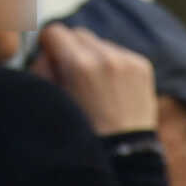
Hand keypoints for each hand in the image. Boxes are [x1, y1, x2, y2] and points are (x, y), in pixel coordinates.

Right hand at [34, 23, 157, 135]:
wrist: (125, 154)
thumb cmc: (85, 133)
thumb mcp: (53, 99)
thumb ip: (43, 67)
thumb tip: (46, 49)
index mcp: (79, 65)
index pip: (54, 31)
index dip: (50, 47)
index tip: (53, 60)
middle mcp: (106, 58)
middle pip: (78, 33)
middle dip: (72, 50)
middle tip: (74, 75)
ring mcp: (128, 61)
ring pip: (99, 43)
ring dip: (94, 56)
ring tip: (95, 86)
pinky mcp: (143, 66)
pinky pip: (120, 53)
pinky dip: (113, 64)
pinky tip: (113, 88)